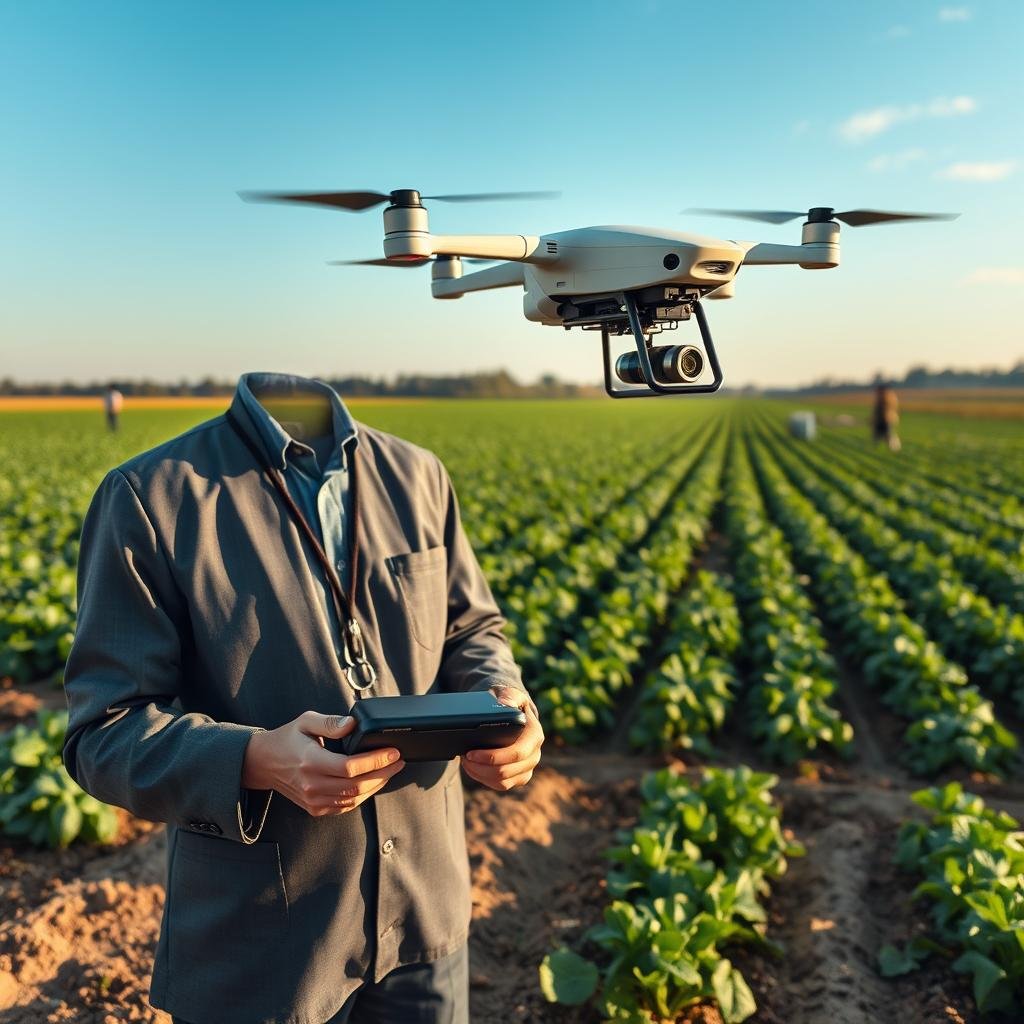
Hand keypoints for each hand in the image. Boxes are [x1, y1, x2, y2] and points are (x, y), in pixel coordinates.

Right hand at [242, 711, 405, 816]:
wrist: (263, 763)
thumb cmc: (287, 739)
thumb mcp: (306, 721)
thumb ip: (330, 722)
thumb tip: (352, 725)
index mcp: (310, 762)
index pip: (351, 767)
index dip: (376, 760)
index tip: (393, 751)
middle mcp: (312, 785)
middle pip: (357, 785)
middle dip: (384, 773)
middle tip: (399, 761)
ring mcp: (313, 800)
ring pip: (354, 799)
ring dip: (376, 785)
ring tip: (390, 770)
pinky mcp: (315, 808)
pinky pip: (345, 806)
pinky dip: (362, 796)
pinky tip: (373, 783)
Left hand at [461, 686, 543, 791]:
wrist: (512, 712)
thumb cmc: (508, 702)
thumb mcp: (508, 693)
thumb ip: (508, 695)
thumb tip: (505, 705)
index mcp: (534, 734)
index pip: (516, 753)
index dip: (492, 757)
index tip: (471, 752)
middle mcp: (534, 754)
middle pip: (507, 771)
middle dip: (481, 767)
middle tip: (464, 757)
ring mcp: (528, 767)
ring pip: (503, 782)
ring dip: (480, 774)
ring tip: (466, 762)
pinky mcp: (519, 776)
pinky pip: (502, 785)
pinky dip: (484, 780)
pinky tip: (473, 769)